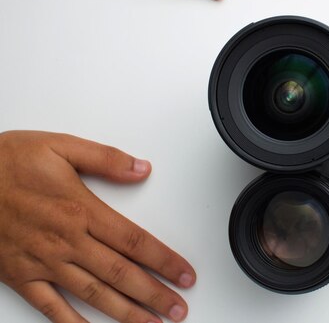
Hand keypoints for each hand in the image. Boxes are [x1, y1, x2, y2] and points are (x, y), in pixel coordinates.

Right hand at [0, 131, 194, 322]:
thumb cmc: (6, 162)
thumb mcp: (60, 147)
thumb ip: (105, 158)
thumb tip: (141, 168)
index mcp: (81, 209)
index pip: (135, 242)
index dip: (165, 260)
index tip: (185, 274)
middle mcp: (66, 241)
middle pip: (121, 274)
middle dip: (154, 294)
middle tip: (178, 308)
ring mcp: (43, 262)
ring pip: (93, 295)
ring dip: (126, 313)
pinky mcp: (21, 276)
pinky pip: (51, 308)